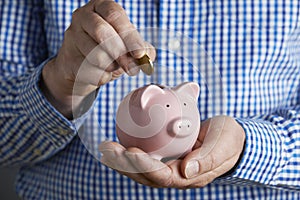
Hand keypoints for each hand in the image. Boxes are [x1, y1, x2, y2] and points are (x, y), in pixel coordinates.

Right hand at [40, 0, 155, 117]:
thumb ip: (141, 48)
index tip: (140, 53)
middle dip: (121, 53)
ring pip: (95, 54)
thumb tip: (148, 56)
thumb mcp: (126, 45)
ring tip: (115, 68)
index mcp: (100, 7)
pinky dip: (102, 77)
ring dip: (112, 67)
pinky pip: (89, 71)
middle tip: (133, 69)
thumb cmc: (107, 51)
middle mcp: (83, 16)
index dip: (129, 35)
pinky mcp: (67, 58)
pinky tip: (102, 74)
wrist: (80, 68)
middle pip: (102, 32)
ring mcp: (72, 37)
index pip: (114, 14)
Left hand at [99, 115, 244, 188]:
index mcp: (191, 176)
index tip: (130, 151)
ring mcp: (170, 167)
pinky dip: (129, 153)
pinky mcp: (167, 157)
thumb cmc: (229, 139)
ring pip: (141, 169)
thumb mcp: (224, 145)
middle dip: (124, 165)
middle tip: (107, 149)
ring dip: (122, 160)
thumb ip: (208, 159)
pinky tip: (118, 143)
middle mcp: (177, 175)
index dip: (145, 167)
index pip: (163, 176)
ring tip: (106, 147)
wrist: (229, 137)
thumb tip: (187, 170)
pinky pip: (146, 157)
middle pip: (146, 176)